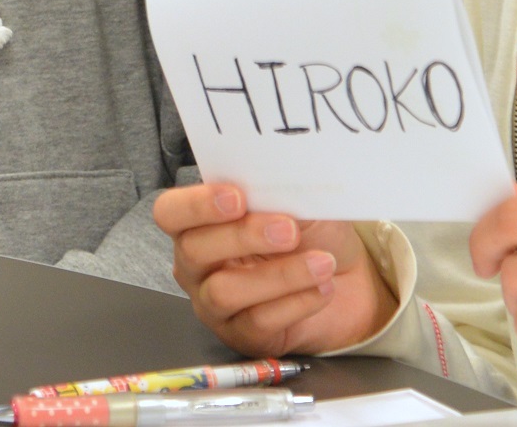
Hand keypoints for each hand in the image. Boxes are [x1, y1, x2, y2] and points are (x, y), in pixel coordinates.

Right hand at [155, 183, 391, 356]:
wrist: (346, 280)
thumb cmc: (311, 235)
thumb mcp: (298, 203)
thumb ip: (277, 192)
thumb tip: (276, 180)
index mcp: (200, 223)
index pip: (171, 212)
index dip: (197, 204)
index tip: (238, 197)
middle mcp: (197, 265)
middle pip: (194, 250)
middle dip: (243, 236)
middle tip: (289, 230)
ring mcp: (215, 305)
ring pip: (225, 292)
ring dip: (278, 276)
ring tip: (320, 264)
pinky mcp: (242, 336)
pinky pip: (258, 322)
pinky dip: (296, 303)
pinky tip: (322, 288)